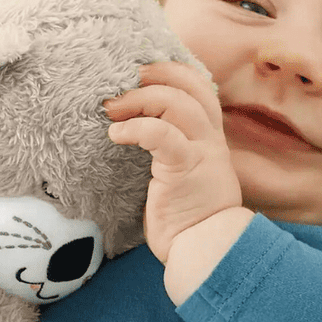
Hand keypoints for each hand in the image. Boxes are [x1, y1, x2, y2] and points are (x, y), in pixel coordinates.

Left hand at [105, 61, 242, 263]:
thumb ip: (168, 150)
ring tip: (111, 107)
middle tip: (120, 80)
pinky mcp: (185, 169)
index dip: (171, 71)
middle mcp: (210, 140)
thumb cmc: (186, 219)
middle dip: (154, 74)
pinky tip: (115, 134)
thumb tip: (130, 131)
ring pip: (177, 103)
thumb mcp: (180, 175)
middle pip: (190, 86)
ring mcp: (201, 152)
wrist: (205, 250)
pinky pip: (161, 135)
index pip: (199, 88)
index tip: (139, 72)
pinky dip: (136, 127)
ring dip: (139, 98)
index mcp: (209, 138)